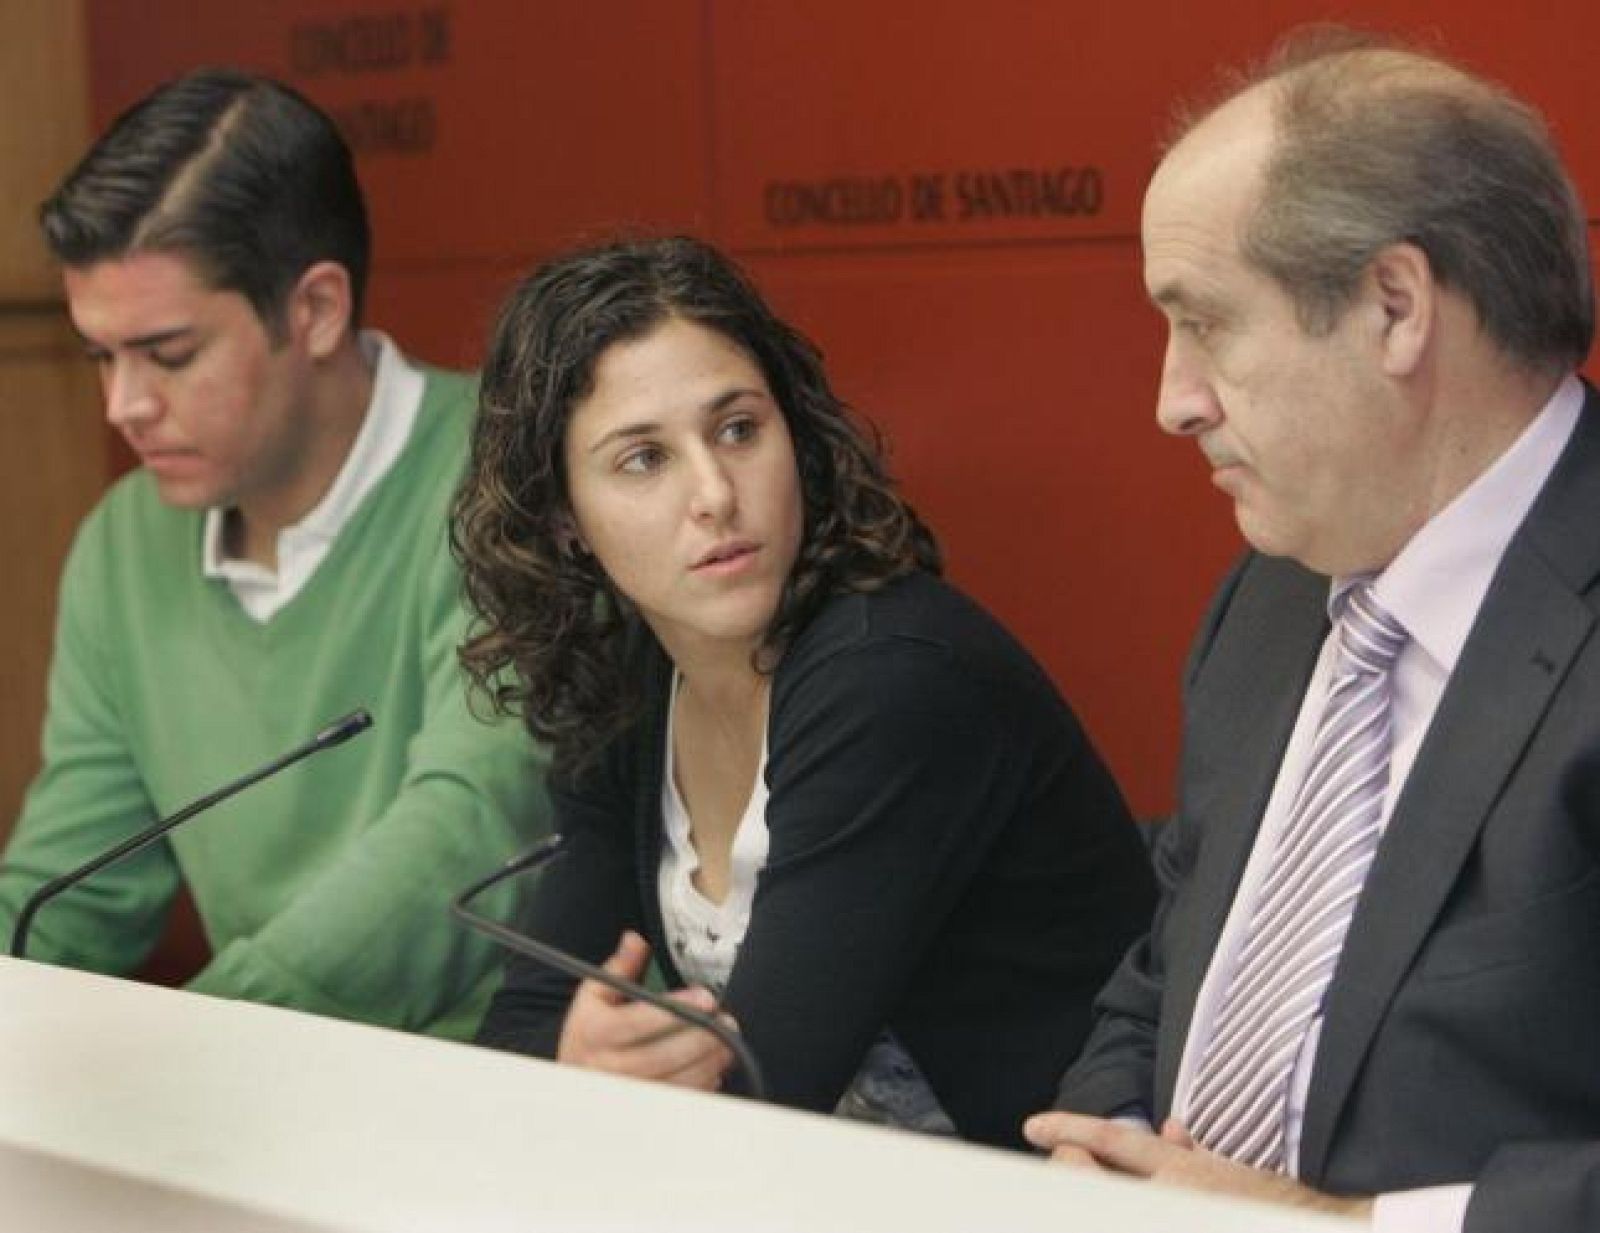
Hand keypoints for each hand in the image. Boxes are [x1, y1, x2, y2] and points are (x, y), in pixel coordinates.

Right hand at [556, 930, 735, 1091]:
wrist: (571, 1079)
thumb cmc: (589, 1033)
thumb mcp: (594, 995)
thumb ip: (619, 967)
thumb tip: (635, 939)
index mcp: (595, 1033)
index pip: (639, 1021)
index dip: (677, 1009)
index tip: (706, 998)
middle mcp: (607, 1068)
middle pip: (663, 1056)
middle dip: (703, 1038)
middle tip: (727, 1022)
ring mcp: (624, 1095)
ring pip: (674, 1083)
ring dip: (708, 1064)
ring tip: (728, 1045)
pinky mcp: (640, 1114)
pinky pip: (677, 1103)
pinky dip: (701, 1087)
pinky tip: (713, 1070)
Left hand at [1023, 1112, 1372, 1218]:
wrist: (1317, 1223)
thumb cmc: (1271, 1204)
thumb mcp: (1228, 1170)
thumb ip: (1190, 1153)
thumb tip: (1168, 1130)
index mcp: (1180, 1169)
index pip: (1111, 1140)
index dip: (1068, 1130)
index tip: (1033, 1126)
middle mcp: (1170, 1196)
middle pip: (1090, 1178)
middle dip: (1069, 1168)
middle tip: (1063, 1162)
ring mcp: (1173, 1210)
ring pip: (1104, 1200)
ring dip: (1090, 1189)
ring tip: (1084, 1175)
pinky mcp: (1186, 1217)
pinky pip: (1131, 1209)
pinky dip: (1119, 1201)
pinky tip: (1117, 1196)